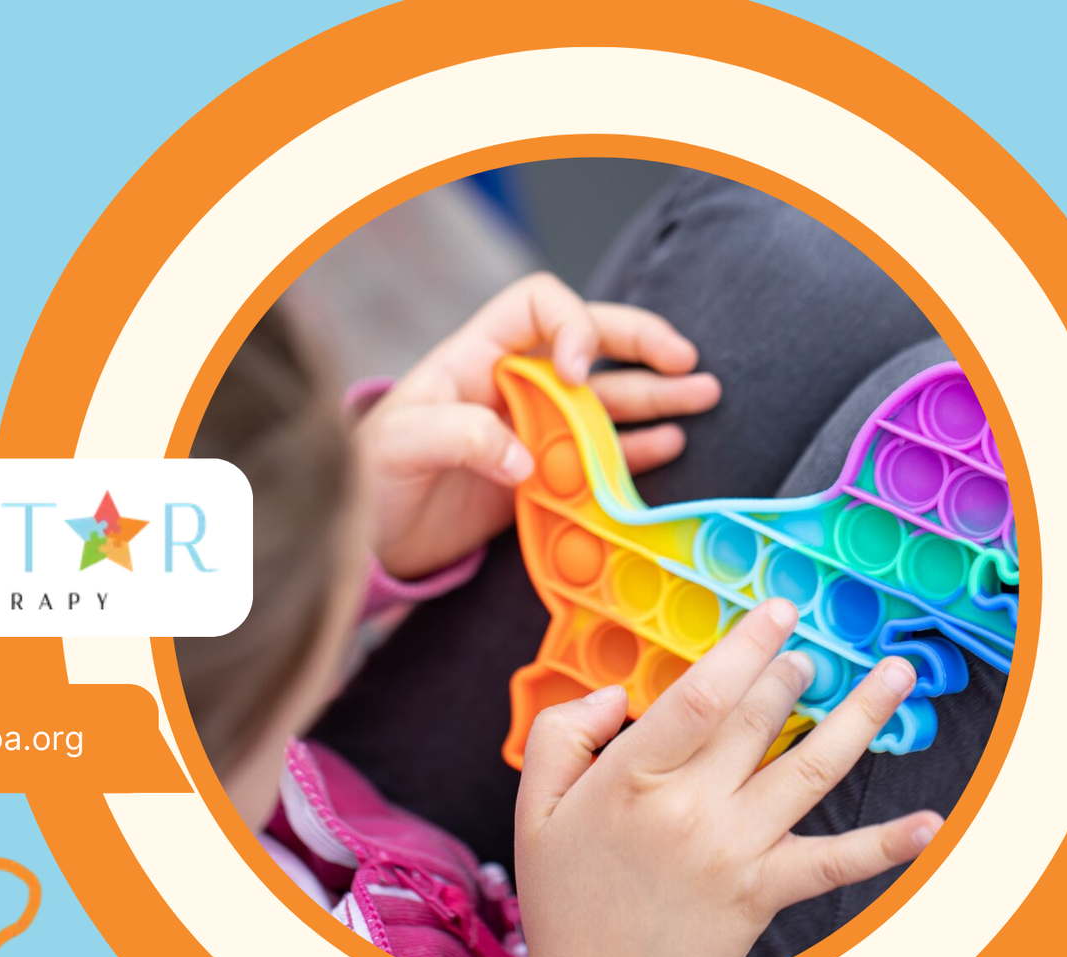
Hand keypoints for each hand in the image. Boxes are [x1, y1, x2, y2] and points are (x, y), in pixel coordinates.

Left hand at [354, 272, 717, 579]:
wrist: (363, 542)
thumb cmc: (366, 480)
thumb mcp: (399, 448)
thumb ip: (459, 438)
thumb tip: (525, 459)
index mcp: (475, 357)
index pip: (538, 304)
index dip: (572, 324)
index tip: (582, 372)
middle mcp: (510, 386)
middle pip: (587, 342)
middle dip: (638, 343)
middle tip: (684, 358)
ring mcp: (530, 431)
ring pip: (604, 399)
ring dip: (654, 395)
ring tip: (703, 396)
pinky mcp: (540, 479)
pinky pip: (598, 456)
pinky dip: (636, 449)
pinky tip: (670, 444)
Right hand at [514, 599, 942, 956]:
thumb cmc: (567, 903)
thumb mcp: (534, 809)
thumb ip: (560, 733)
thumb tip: (614, 693)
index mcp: (632, 781)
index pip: (700, 695)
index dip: (745, 646)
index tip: (776, 612)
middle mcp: (691, 810)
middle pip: (758, 720)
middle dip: (792, 671)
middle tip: (809, 648)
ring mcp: (736, 850)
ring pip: (810, 768)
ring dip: (861, 716)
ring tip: (895, 676)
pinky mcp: (765, 891)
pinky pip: (835, 862)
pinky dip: (887, 845)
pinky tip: (931, 822)